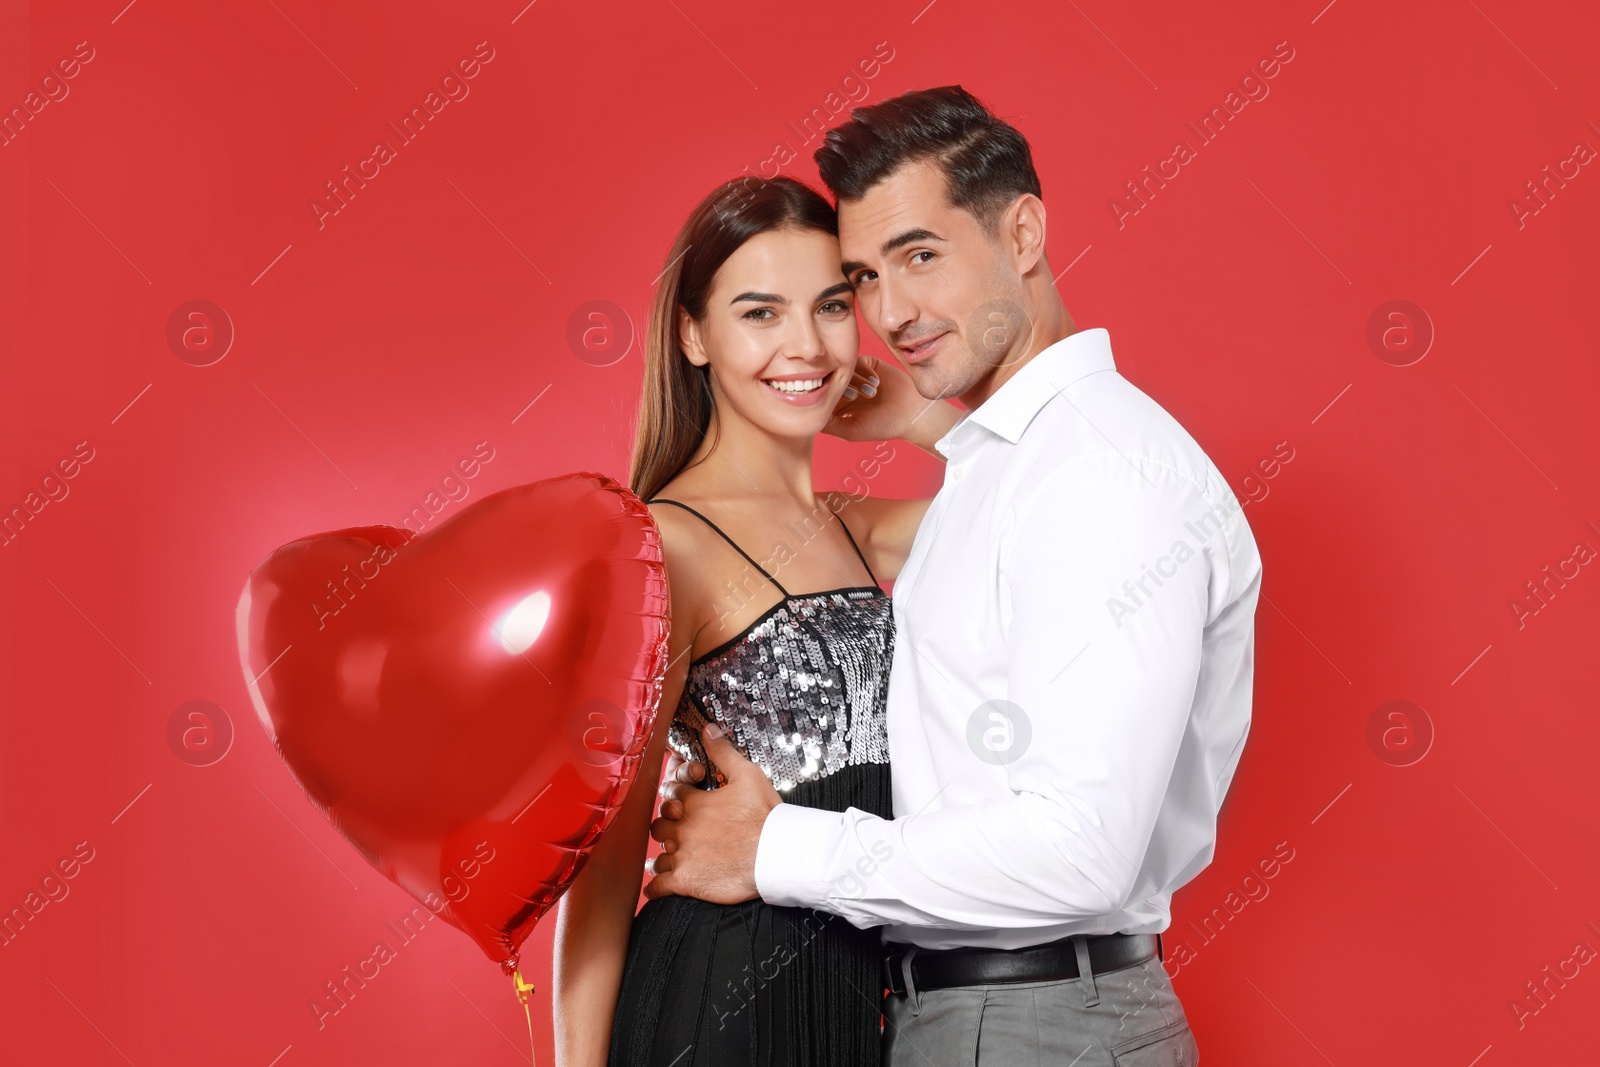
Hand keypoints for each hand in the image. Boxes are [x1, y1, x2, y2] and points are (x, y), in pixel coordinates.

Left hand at [644, 724, 782, 904]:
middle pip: (658, 825)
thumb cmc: (765, 815)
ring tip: (671, 859)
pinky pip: (658, 886)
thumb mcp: (748, 774)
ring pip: (656, 856)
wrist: (776, 854)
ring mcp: (682, 856)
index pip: (669, 793)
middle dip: (666, 827)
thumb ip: (723, 752)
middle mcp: (682, 828)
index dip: (675, 794)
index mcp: (694, 802)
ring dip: (662, 857)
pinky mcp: (686, 881)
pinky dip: (657, 888)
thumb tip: (708, 728)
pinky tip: (661, 887)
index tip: (683, 801)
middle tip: (678, 831)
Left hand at [824, 354, 934, 444]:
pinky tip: (876, 384)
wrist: (913, 413)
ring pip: (842, 369)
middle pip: (828, 380)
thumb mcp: (852, 430)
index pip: (820, 396)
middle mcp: (843, 389)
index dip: (826, 398)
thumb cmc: (883, 426)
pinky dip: (864, 371)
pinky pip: (857, 360)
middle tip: (855, 397)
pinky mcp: (868, 363)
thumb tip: (809, 416)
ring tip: (871, 394)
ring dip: (855, 380)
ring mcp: (855, 375)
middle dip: (840, 388)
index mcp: (836, 405)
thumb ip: (829, 424)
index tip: (841, 405)